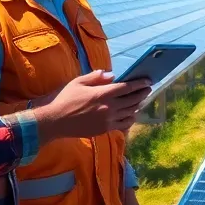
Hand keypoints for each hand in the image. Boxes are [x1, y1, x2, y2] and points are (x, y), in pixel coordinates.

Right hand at [32, 71, 150, 142]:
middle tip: (148, 89)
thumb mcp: (79, 82)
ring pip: (130, 112)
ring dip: (137, 105)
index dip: (139, 84)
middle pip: (132, 100)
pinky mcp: (105, 129)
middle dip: (142, 93)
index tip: (148, 80)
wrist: (55, 121)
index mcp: (103, 93)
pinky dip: (130, 119)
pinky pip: (123, 124)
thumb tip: (112, 75)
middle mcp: (109, 107)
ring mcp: (108, 120)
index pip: (127, 88)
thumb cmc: (65, 99)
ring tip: (141, 101)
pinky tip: (131, 115)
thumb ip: (96, 77)